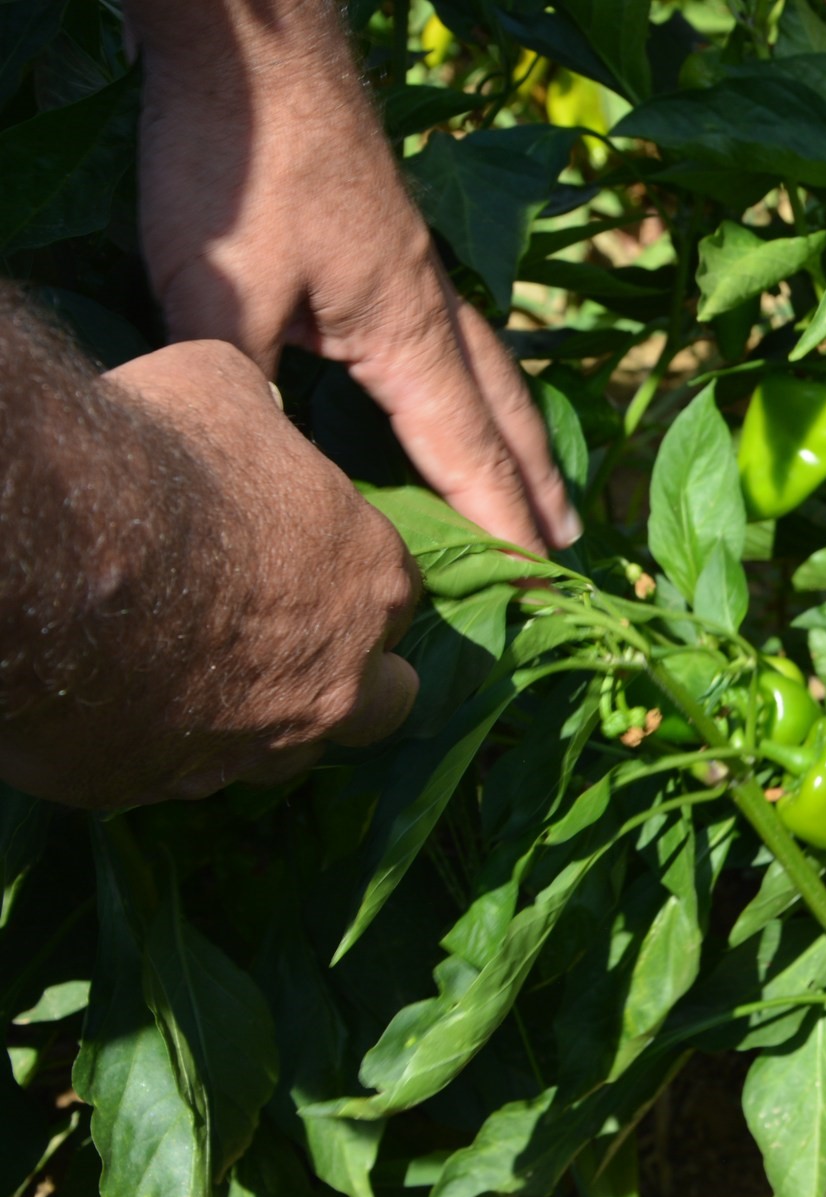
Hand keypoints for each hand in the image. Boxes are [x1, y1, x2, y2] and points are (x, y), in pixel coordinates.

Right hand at [0, 342, 419, 807]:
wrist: (43, 550)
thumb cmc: (153, 456)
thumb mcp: (226, 391)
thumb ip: (263, 422)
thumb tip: (258, 411)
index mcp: (372, 584)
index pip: (394, 598)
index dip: (348, 583)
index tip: (300, 565)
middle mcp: (336, 682)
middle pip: (379, 703)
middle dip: (347, 679)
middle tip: (279, 644)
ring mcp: (252, 748)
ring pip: (280, 754)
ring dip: (253, 721)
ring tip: (184, 672)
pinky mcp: (159, 787)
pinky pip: (174, 775)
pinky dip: (154, 744)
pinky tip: (109, 699)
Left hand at [128, 0, 578, 552]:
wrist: (255, 48)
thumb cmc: (245, 163)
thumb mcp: (222, 289)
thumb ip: (245, 386)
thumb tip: (260, 472)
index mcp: (408, 335)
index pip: (468, 451)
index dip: (498, 523)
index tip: (535, 581)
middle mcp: (432, 310)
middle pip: (505, 414)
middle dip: (535, 485)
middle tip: (571, 545)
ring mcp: (417, 271)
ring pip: (490, 372)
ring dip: (521, 434)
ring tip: (543, 481)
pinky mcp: (391, 244)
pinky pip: (460, 339)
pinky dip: (483, 383)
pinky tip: (464, 384)